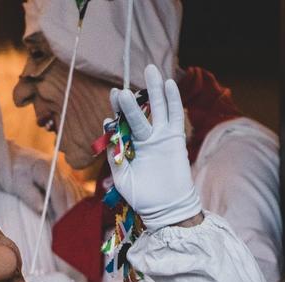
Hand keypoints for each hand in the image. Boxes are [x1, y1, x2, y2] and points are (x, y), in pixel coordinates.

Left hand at [107, 64, 200, 229]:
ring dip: (154, 90)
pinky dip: (172, 100)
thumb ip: (115, 157)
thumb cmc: (142, 197)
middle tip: (123, 87)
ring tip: (150, 70)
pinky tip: (169, 84)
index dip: (117, 111)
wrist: (165, 208)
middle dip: (130, 99)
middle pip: (138, 113)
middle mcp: (144, 139)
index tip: (113, 96)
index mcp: (129, 147)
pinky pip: (174, 116)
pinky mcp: (175, 139)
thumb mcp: (122, 178)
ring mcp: (160, 137)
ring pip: (157, 108)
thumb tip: (108, 134)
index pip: (122, 123)